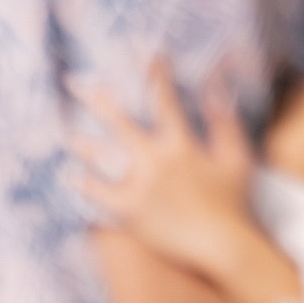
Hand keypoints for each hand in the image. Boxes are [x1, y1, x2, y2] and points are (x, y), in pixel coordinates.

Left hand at [72, 57, 259, 279]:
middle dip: (96, 99)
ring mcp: (138, 186)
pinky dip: (82, 184)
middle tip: (74, 84)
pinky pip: (97, 194)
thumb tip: (217, 88)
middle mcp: (154, 160)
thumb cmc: (234, 202)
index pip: (165, 101)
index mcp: (181, 144)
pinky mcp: (128, 211)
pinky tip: (69, 175)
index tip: (150, 57)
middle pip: (119, 122)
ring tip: (66, 132)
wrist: (221, 244)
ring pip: (101, 157)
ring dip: (82, 142)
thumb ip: (225, 122)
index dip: (157, 76)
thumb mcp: (237, 157)